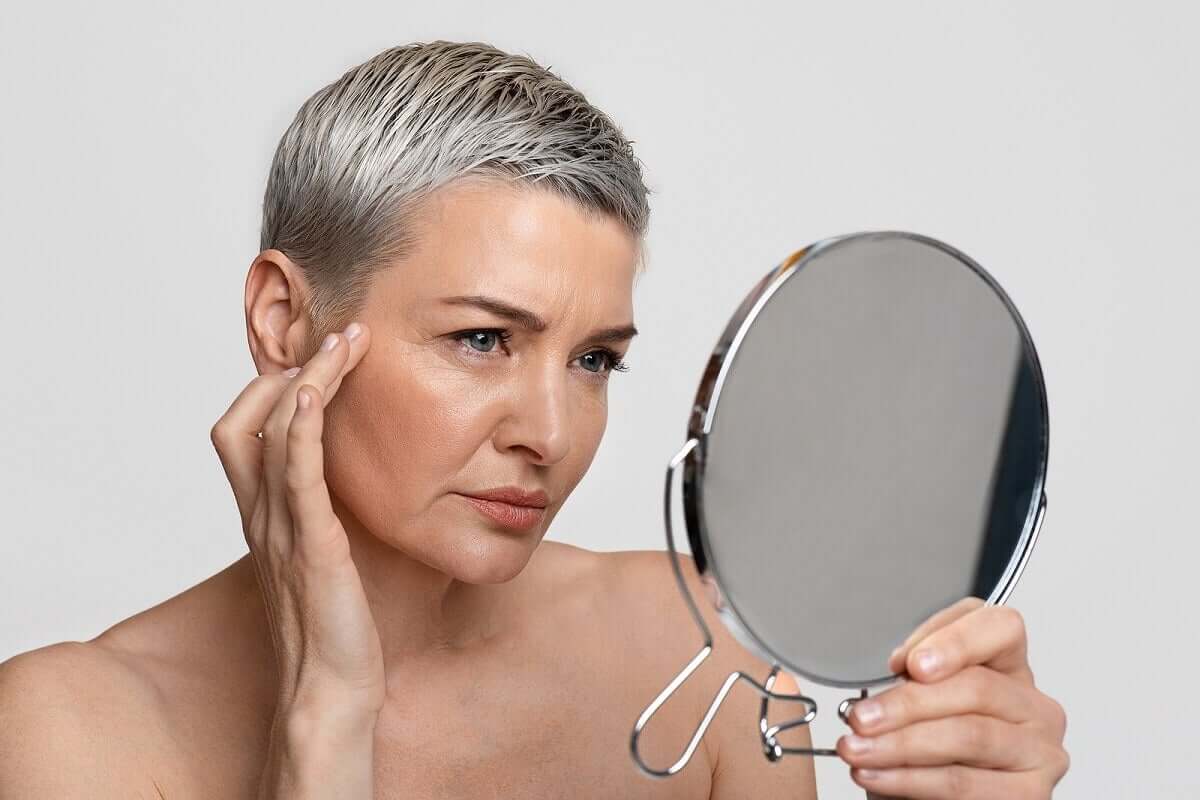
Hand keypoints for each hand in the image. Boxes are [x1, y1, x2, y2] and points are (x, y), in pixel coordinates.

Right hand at [209, 322, 384, 718]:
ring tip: (346, 340)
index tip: (324, 355)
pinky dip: (298, 424)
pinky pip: (292, 471)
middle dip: (284, 367)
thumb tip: (363, 478)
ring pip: (266, 430)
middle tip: (339, 336)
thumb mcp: (328, 556)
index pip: (244, 429)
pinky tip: (317, 388)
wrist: (329, 689)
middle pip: (239, 418)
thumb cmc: (336, 626)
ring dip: (305, 376)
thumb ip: (329, 515)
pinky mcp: (309, 542)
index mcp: (265, 517)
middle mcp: (261, 515)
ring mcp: (279, 527)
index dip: (273, 385)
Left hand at [836, 598, 1068, 798]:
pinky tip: (877, 775)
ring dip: (901, 744)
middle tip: (861, 716)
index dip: (956, 640)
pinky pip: (962, 783)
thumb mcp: (921, 698)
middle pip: (977, 688)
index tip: (911, 663)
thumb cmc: (929, 746)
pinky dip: (910, 779)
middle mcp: (1034, 706)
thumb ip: (918, 675)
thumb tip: (900, 665)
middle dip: (908, 702)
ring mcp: (1038, 752)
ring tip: (857, 748)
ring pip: (968, 736)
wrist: (929, 799)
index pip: (1001, 628)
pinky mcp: (1029, 795)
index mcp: (1010, 666)